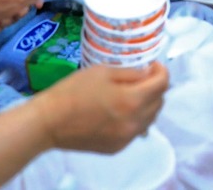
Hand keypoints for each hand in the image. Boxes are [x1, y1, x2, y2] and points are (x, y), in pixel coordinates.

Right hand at [33, 63, 168, 153]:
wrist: (50, 122)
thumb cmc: (73, 91)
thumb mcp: (103, 71)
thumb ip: (130, 73)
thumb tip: (147, 74)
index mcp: (132, 101)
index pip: (162, 84)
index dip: (161, 71)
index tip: (152, 65)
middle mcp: (134, 123)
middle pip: (159, 103)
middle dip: (155, 87)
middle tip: (141, 78)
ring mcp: (126, 138)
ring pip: (149, 119)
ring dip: (147, 104)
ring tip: (132, 94)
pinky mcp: (116, 148)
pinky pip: (135, 131)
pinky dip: (134, 119)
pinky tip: (119, 112)